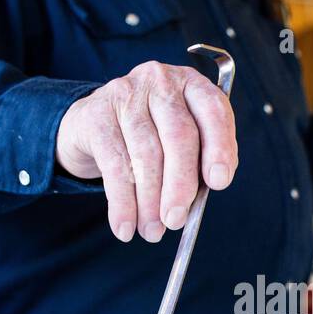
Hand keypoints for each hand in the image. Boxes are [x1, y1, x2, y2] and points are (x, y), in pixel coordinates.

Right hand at [56, 60, 237, 242]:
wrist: (93, 125)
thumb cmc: (151, 137)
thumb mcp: (181, 143)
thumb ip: (201, 161)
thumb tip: (210, 189)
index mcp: (192, 86)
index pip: (214, 111)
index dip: (219, 148)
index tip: (219, 183)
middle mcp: (161, 82)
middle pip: (178, 135)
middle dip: (180, 185)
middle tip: (176, 220)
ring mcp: (126, 93)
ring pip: (145, 154)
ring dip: (149, 201)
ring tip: (152, 231)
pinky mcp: (97, 114)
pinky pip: (114, 164)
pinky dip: (122, 202)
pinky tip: (125, 226)